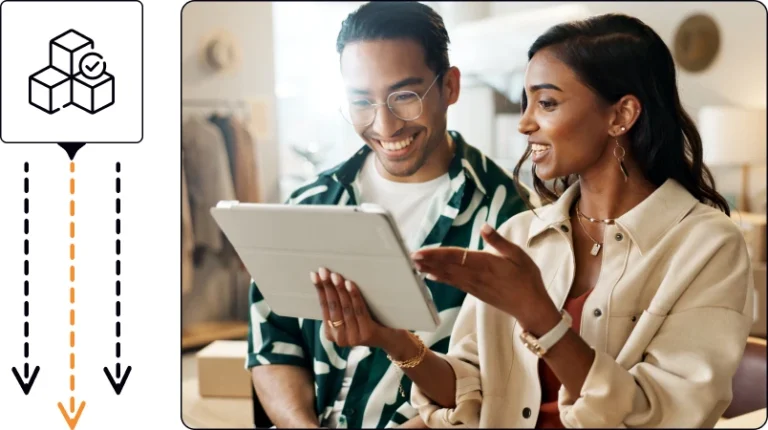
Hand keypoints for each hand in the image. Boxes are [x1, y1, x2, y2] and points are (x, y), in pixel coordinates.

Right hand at [311, 268, 409, 348]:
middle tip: (323, 271)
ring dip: (339, 289)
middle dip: (327, 287)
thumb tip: (329, 279)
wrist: (393, 338)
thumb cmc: (370, 320)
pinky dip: (354, 296)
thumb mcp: (351, 315)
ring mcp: (353, 338)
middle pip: (333, 307)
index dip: (319, 290)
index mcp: (331, 334)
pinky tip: (350, 284)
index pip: (324, 307)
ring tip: (336, 275)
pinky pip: (359, 311)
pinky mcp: (366, 334)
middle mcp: (340, 339)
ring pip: (345, 308)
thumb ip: (340, 306)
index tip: (314, 275)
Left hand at [411, 224, 560, 334]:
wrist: (530, 307)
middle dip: (427, 262)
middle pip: (446, 266)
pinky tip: (430, 276)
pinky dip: (441, 279)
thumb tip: (484, 226)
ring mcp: (473, 286)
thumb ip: (499, 241)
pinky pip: (454, 284)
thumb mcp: (518, 255)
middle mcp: (475, 275)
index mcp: (485, 263)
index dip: (435, 254)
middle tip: (409, 258)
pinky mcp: (475, 292)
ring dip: (430, 269)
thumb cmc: (527, 279)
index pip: (455, 257)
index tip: (419, 252)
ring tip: (414, 265)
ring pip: (447, 276)